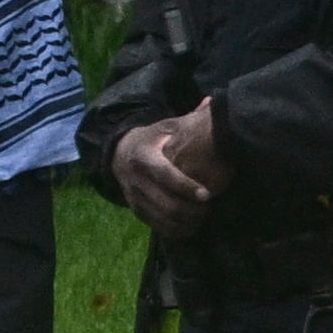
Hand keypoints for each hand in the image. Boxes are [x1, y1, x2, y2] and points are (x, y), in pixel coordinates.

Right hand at [108, 100, 226, 228]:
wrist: (120, 153)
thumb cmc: (152, 140)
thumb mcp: (166, 126)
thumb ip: (190, 119)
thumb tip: (212, 102)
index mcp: (144, 156)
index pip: (165, 175)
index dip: (187, 187)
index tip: (208, 194)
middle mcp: (135, 180)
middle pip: (166, 203)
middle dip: (192, 210)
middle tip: (211, 208)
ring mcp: (134, 198)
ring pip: (162, 219)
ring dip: (186, 222)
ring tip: (205, 217)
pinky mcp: (136, 211)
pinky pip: (158, 227)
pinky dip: (177, 230)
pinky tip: (193, 226)